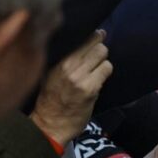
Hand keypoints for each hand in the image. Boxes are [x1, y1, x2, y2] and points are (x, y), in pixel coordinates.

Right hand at [30, 31, 111, 145]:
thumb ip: (65, 59)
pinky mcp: (90, 88)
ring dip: (103, 61)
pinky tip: (99, 80)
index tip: (97, 34)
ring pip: (102, 53)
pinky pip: (106, 69)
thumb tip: (84, 40)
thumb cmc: (51, 99)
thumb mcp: (51, 73)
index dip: (91, 35)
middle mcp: (66, 65)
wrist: (50, 124)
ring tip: (97, 70)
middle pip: (93, 43)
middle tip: (98, 55)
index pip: (79, 37)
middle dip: (99, 48)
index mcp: (55, 59)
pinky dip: (106, 72)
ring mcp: (79, 76)